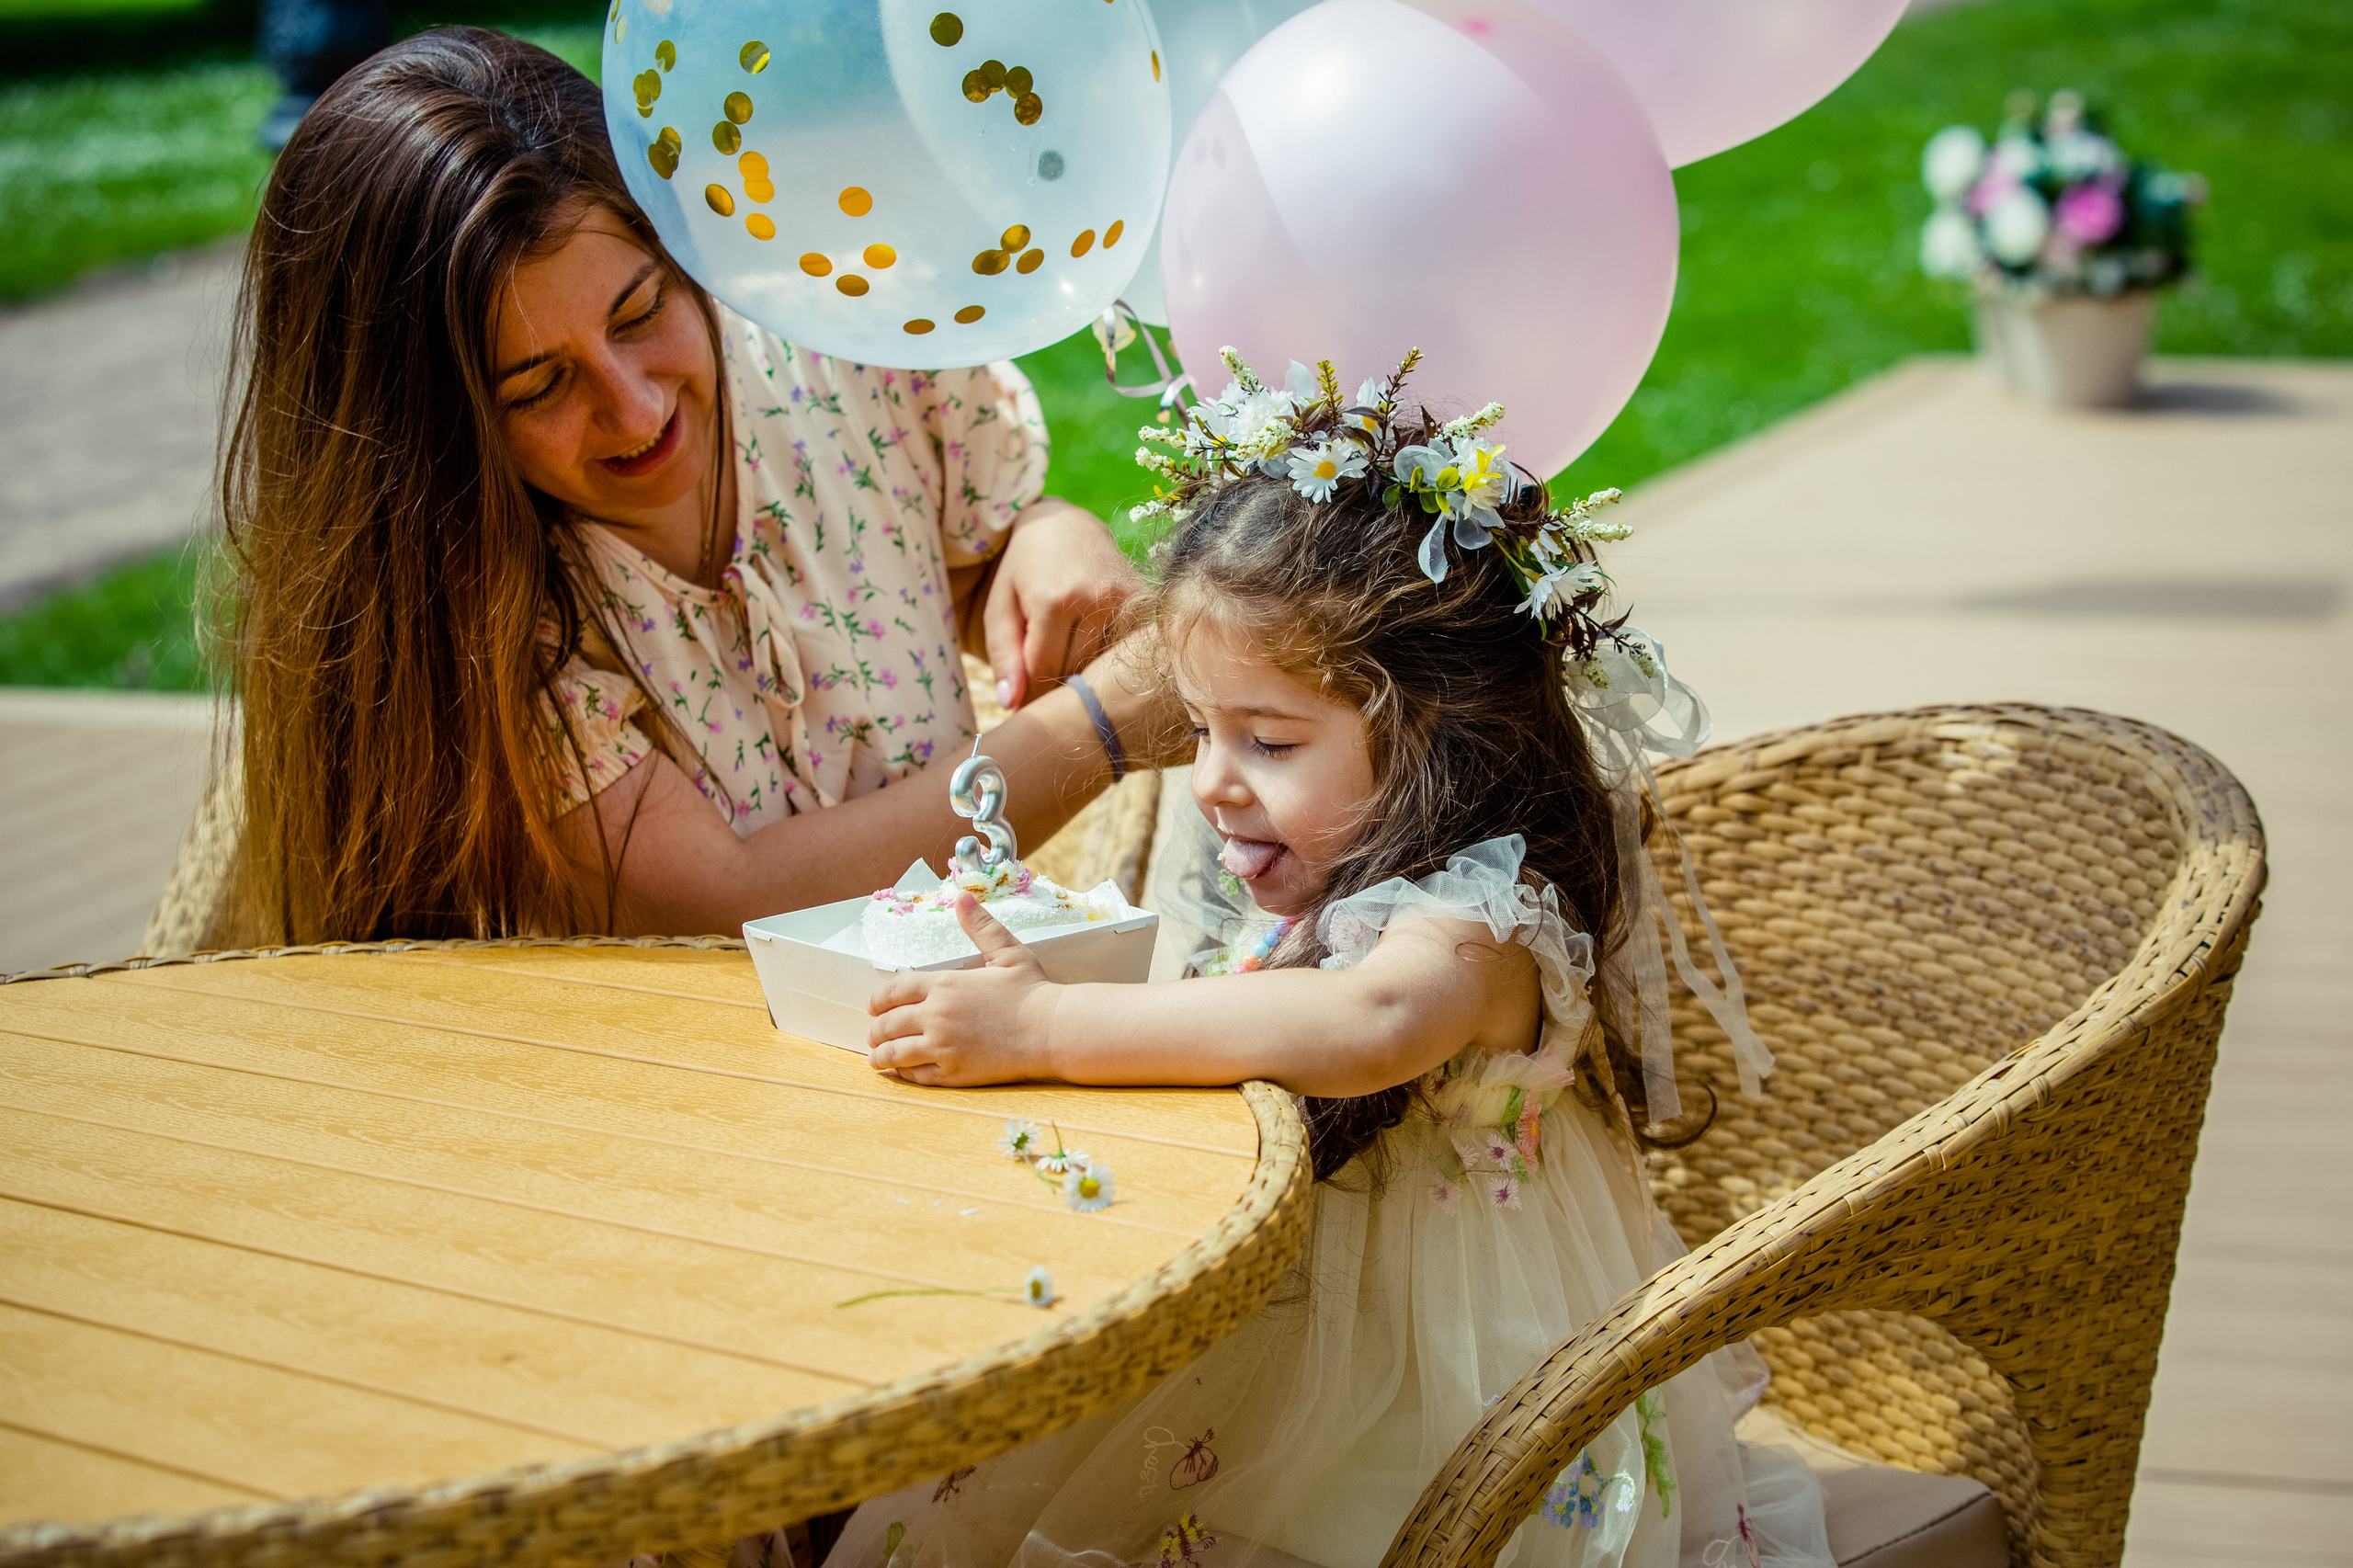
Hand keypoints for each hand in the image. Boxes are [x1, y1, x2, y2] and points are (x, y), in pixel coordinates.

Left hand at [867, 893, 1059, 1084]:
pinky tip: (901, 1071)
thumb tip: (962, 897)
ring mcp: (943, 1047)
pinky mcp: (953, 1072)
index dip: (878, 1000)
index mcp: (945, 985)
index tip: (873, 1006)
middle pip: (888, 1024)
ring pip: (895, 1053)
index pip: (894, 991)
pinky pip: (916, 1075)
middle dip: (876, 1029)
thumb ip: (981, 926)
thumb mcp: (1007, 951)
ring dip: (880, 1055)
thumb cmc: (1032, 991)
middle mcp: (936, 1016)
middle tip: (874, 1033)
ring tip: (877, 1057)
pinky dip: (903, 1073)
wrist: (1053, 1030)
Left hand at [983, 497, 1139, 708]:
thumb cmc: (1024, 570)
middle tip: (1044, 683)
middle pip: (1075, 670)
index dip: (1030, 690)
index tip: (1023, 697)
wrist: (1066, 524)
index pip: (1043, 670)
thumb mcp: (1000, 608)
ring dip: (1083, 673)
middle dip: (1055, 684)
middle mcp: (1095, 598)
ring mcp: (1125, 599)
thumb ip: (1003, 655)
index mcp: (1053, 599)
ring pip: (1102, 665)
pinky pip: (1124, 650)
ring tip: (1066, 664)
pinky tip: (1092, 649)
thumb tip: (1011, 705)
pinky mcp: (1144, 601)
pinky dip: (1107, 658)